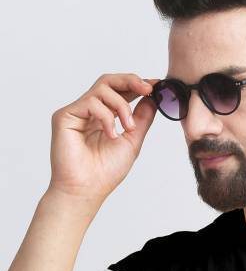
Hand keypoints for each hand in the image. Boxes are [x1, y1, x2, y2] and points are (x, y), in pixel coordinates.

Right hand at [48, 72, 159, 202]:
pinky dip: (106, 117)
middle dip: (131, 80)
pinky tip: (111, 135)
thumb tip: (153, 98)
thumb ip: (141, 118)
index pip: (120, 92)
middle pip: (108, 81)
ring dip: (122, 106)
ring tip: (129, 128)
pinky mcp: (65, 115)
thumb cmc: (105, 172)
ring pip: (102, 88)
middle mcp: (89, 111)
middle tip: (148, 88)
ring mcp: (77, 112)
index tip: (156, 85)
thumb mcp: (132, 141)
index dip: (137, 85)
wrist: (86, 190)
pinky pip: (91, 102)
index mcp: (104, 117)